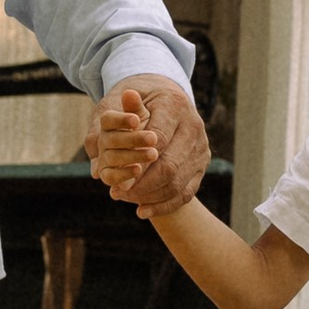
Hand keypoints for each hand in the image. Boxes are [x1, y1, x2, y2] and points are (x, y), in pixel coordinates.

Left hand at [90, 70, 207, 212]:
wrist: (169, 104)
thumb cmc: (141, 100)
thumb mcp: (126, 97)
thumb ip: (118, 113)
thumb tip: (105, 125)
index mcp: (175, 105)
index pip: (157, 139)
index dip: (136, 160)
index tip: (116, 174)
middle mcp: (194, 126)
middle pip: (169, 165)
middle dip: (141, 184)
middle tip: (117, 193)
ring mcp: (201, 147)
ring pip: (177, 182)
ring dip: (150, 197)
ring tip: (126, 201)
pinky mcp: (202, 164)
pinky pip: (186, 192)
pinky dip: (164, 206)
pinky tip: (142, 211)